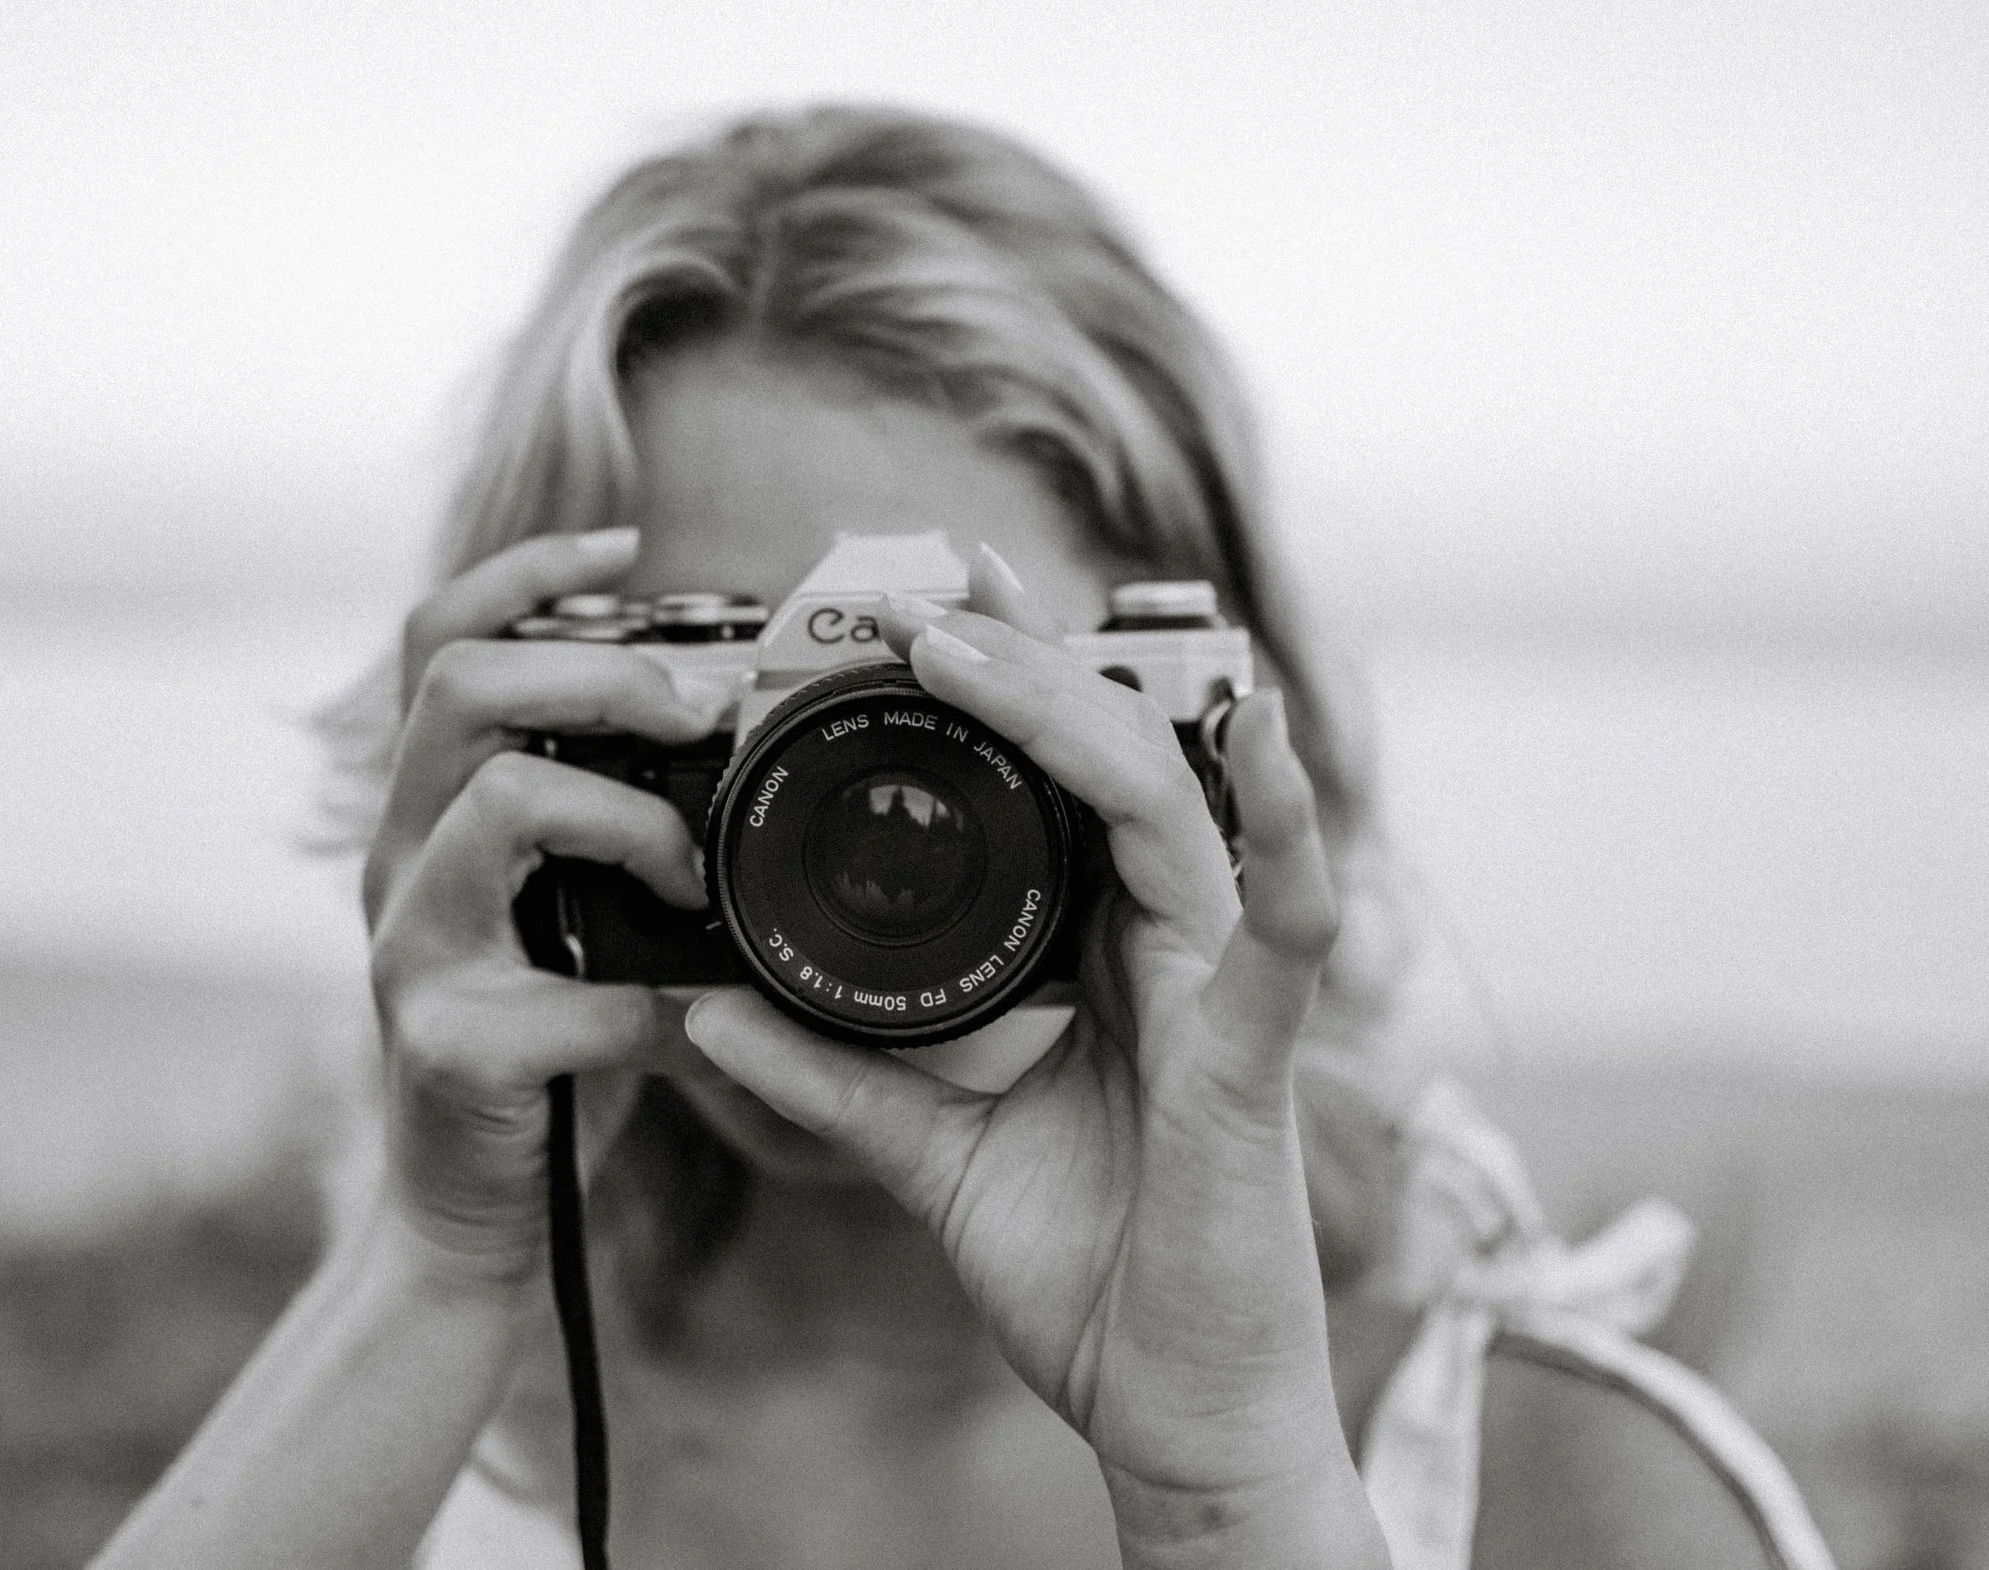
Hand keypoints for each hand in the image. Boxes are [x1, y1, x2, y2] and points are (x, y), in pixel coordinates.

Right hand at [365, 526, 717, 1290]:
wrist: (475, 1221)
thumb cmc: (549, 1045)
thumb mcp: (575, 911)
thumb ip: (619, 825)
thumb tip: (750, 734)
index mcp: (430, 810)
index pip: (441, 639)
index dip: (524, 570)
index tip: (631, 541)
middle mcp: (399, 859)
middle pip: (463, 686)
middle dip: (601, 672)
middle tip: (702, 710)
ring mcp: (410, 951)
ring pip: (503, 803)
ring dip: (630, 818)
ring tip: (698, 872)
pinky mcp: (448, 1048)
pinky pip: (569, 993)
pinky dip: (656, 1005)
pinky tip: (702, 1026)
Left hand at [683, 547, 1383, 1563]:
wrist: (1169, 1412)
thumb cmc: (1086, 1275)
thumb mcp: (929, 1154)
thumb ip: (829, 1079)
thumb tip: (702, 1009)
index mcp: (1100, 955)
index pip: (1047, 787)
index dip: (992, 689)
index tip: (900, 608)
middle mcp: (1165, 946)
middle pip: (1101, 759)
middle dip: (1016, 655)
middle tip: (922, 575)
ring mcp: (1217, 991)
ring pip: (1160, 805)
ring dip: (1067, 708)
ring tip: (970, 636)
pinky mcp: (1252, 1059)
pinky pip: (1284, 929)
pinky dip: (1287, 831)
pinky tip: (1261, 736)